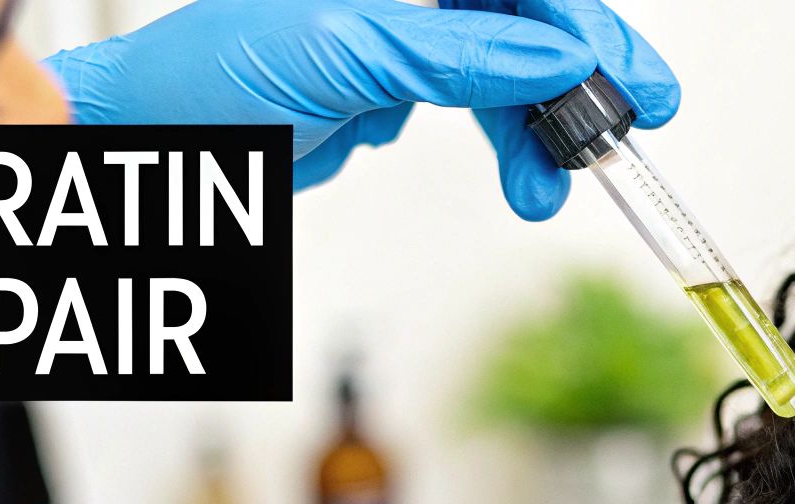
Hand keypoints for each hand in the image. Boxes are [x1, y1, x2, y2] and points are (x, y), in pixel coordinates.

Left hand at [42, 0, 678, 207]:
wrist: (159, 141)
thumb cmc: (216, 74)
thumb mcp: (351, 52)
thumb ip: (462, 53)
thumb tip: (560, 57)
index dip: (587, 25)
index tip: (634, 81)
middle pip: (527, 24)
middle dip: (577, 86)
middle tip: (623, 136)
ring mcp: (404, 32)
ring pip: (509, 73)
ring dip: (541, 134)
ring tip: (552, 189)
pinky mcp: (394, 82)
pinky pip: (477, 104)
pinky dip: (504, 145)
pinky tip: (512, 170)